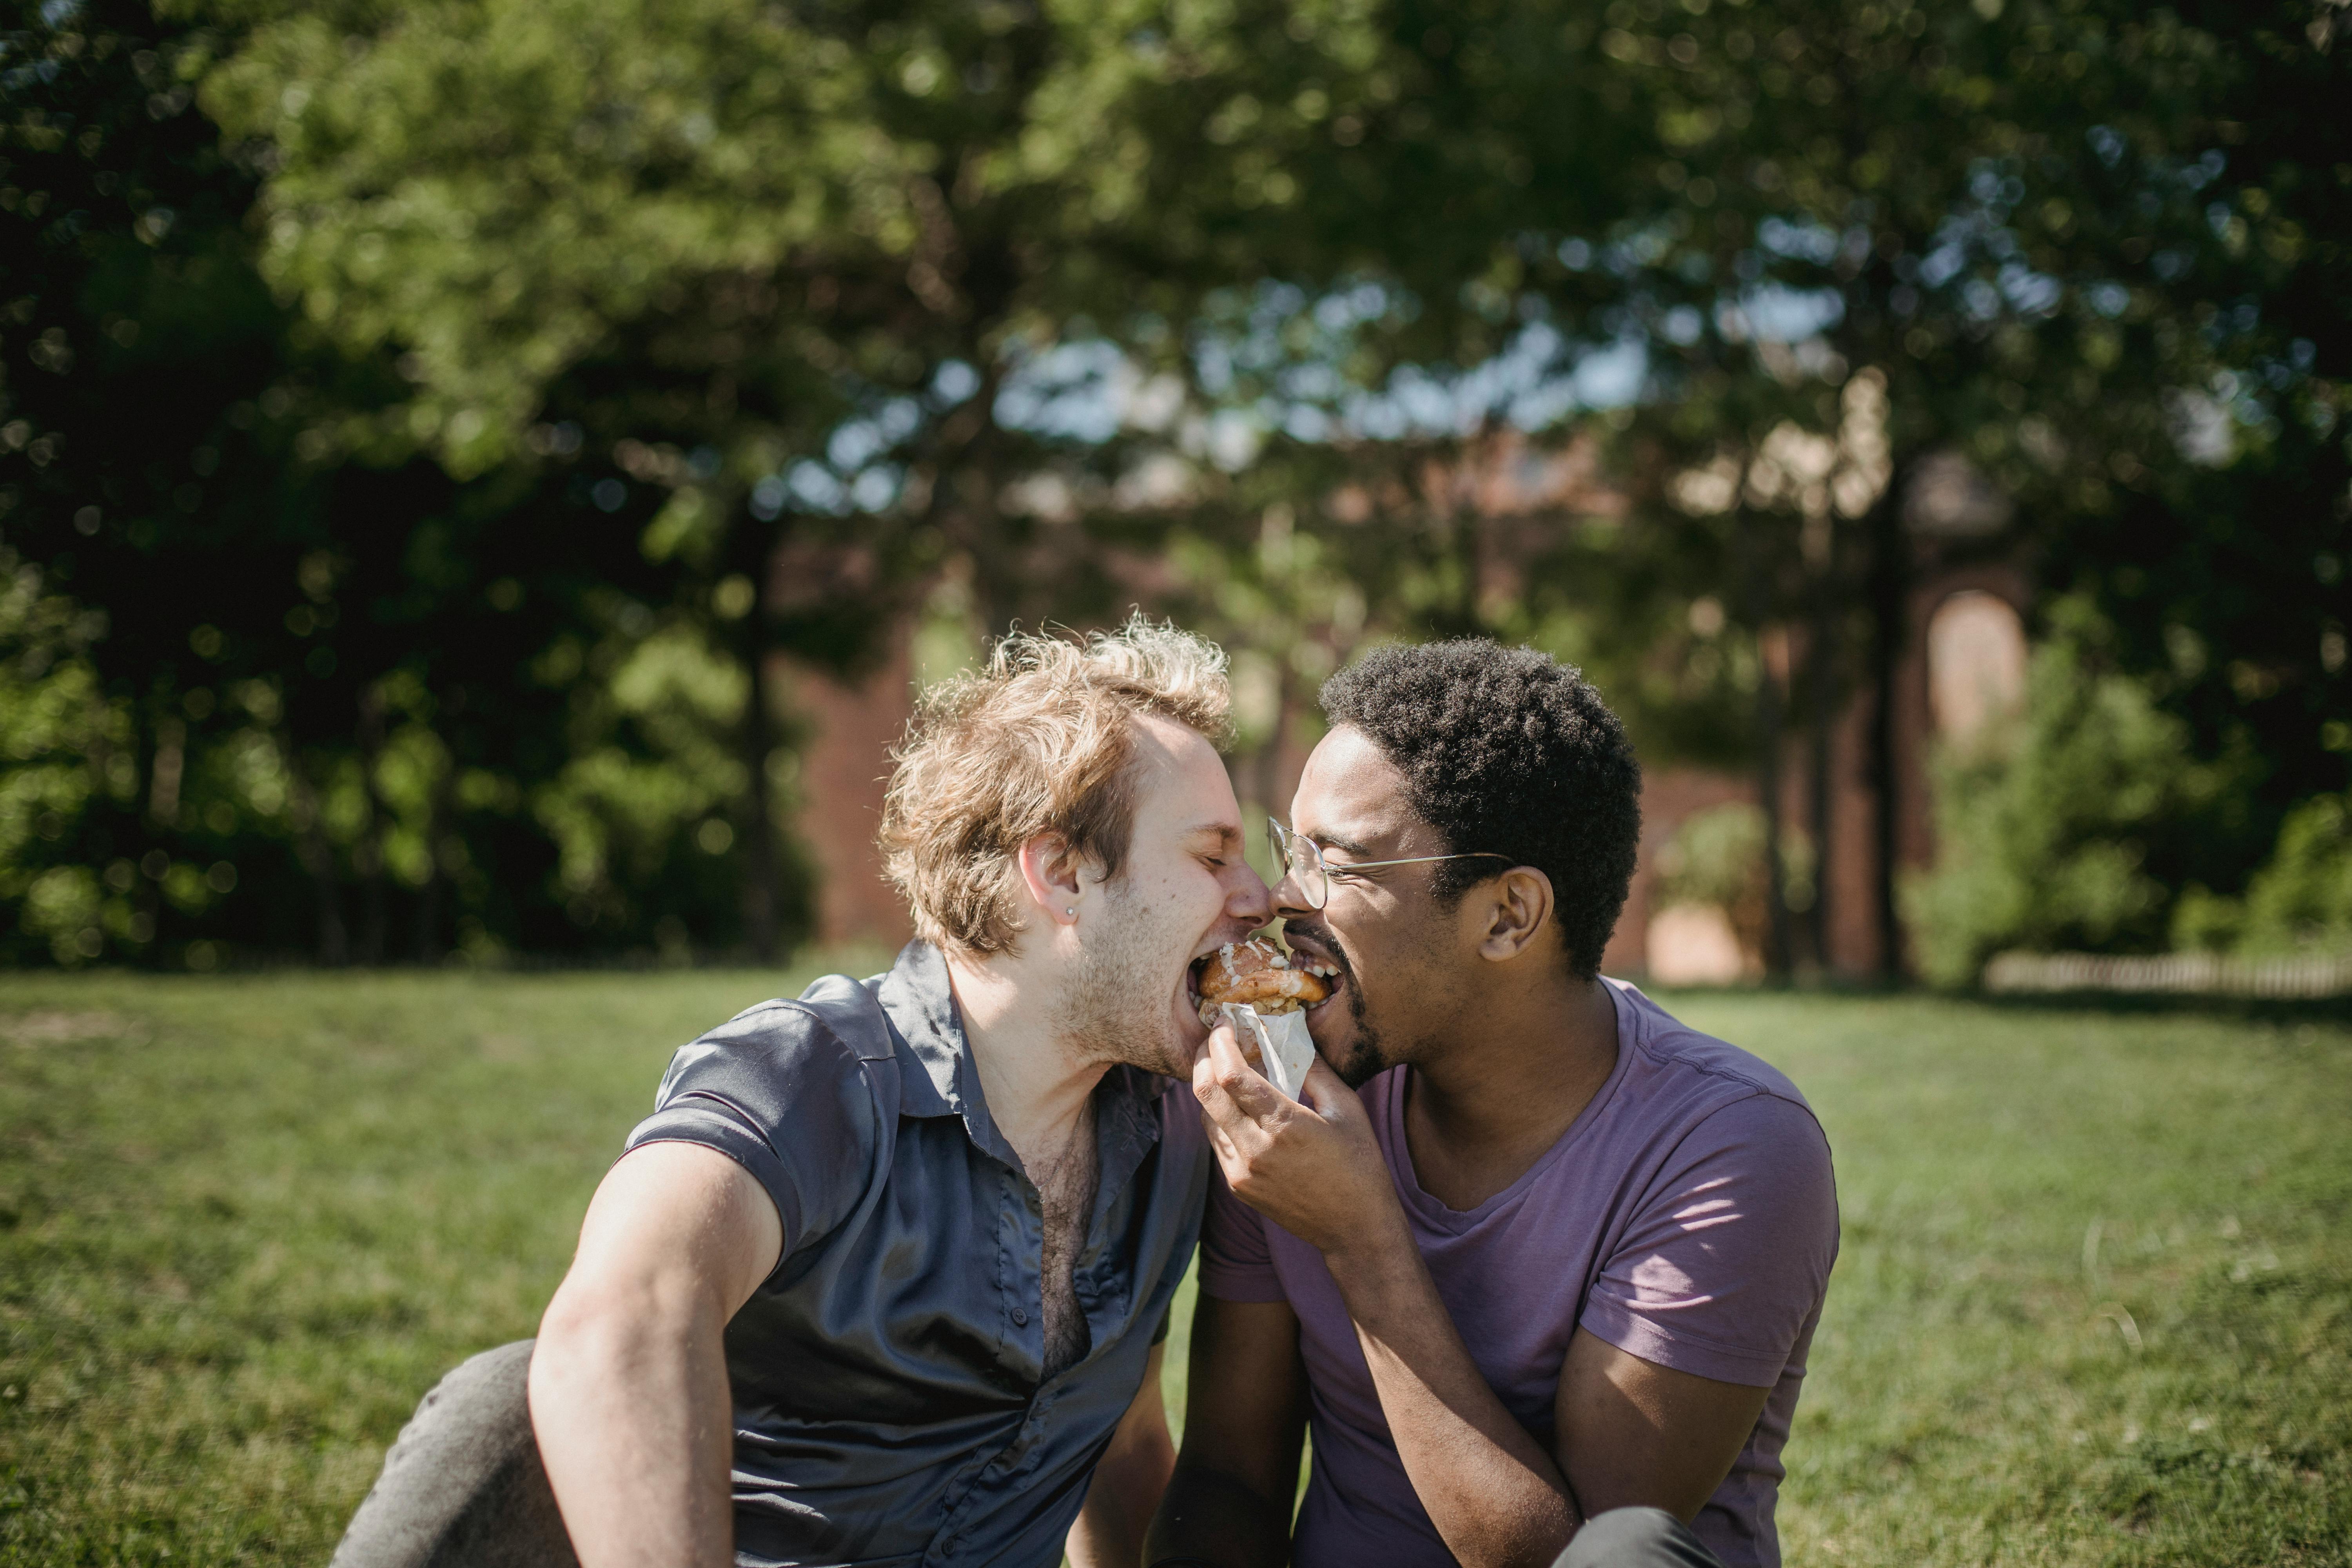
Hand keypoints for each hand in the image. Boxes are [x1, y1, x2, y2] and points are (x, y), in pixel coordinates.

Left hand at [1191, 1021, 1409, 1265]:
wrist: (1355, 1229)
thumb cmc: (1360, 1165)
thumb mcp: (1347, 1109)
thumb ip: (1315, 1069)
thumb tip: (1290, 1035)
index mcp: (1284, 1126)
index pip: (1231, 1075)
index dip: (1220, 1042)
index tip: (1224, 1022)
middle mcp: (1255, 1150)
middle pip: (1204, 1092)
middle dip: (1204, 1057)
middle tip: (1215, 1038)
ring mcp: (1241, 1172)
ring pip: (1205, 1116)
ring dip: (1209, 1086)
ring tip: (1227, 1066)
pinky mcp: (1237, 1187)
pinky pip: (1215, 1141)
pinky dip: (1219, 1115)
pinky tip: (1237, 1104)